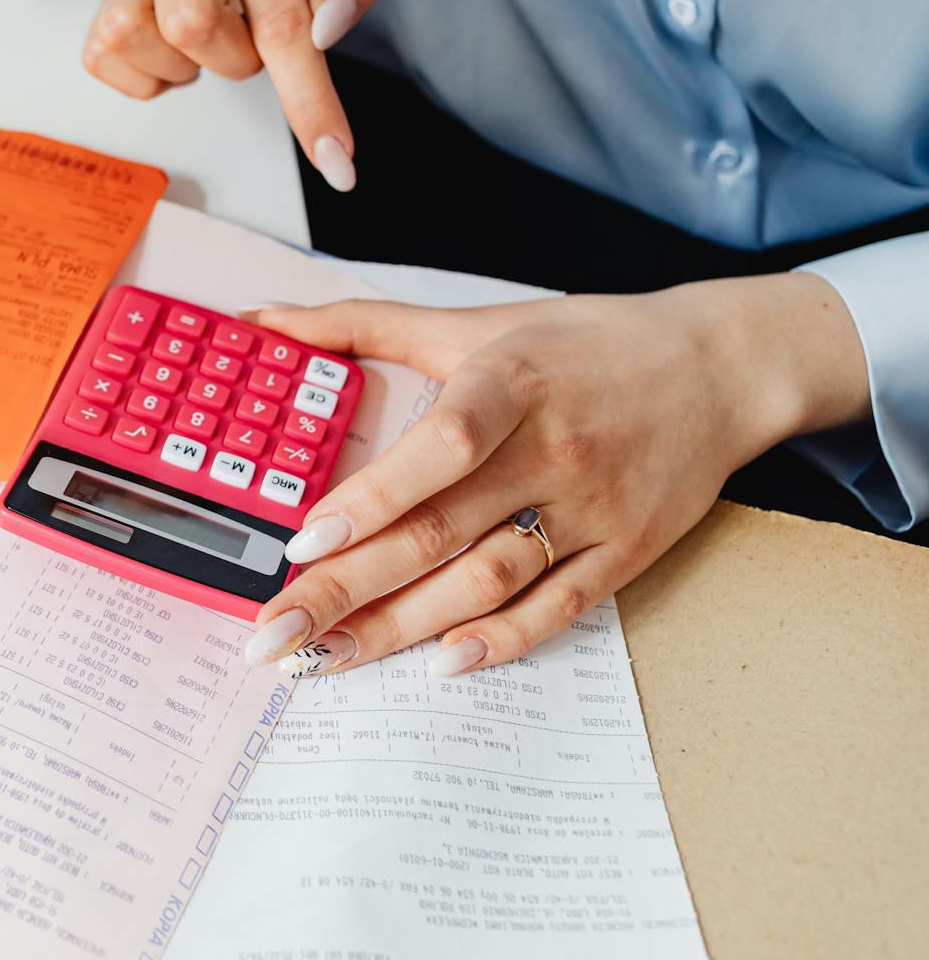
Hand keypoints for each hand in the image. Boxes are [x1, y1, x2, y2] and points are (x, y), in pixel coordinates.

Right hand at [81, 0, 389, 191]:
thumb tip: (323, 32)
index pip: (279, 19)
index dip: (309, 99)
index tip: (336, 162)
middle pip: (191, 25)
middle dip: (234, 59)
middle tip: (249, 38)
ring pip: (139, 40)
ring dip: (186, 65)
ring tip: (210, 40)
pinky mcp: (97, 2)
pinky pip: (104, 60)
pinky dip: (150, 77)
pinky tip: (173, 50)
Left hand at [238, 274, 869, 675]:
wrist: (721, 367)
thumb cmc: (584, 343)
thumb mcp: (475, 323)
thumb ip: (362, 324)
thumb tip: (264, 322)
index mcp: (509, 385)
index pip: (438, 449)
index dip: (370, 499)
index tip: (303, 542)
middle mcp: (551, 450)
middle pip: (439, 533)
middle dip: (347, 591)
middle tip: (275, 635)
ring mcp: (592, 508)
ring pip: (486, 580)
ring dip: (401, 629)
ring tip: (327, 660)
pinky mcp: (626, 551)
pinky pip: (558, 606)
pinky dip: (500, 639)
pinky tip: (439, 664)